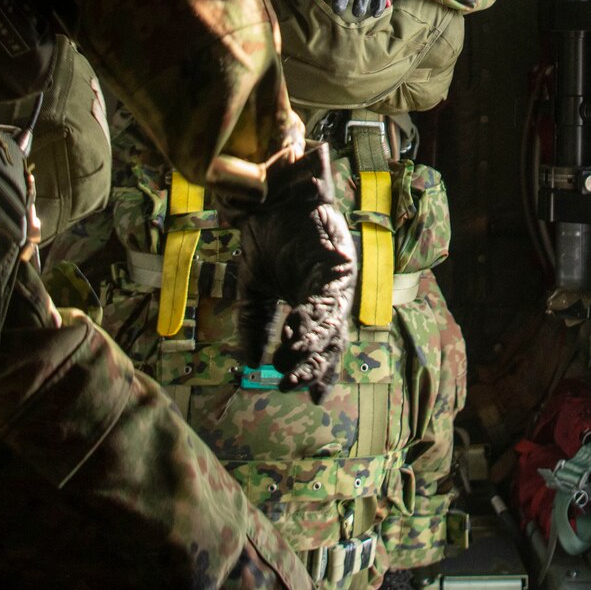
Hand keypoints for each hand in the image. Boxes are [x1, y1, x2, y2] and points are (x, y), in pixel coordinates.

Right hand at [232, 144, 354, 402]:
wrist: (270, 191)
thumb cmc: (268, 234)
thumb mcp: (255, 286)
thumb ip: (256, 323)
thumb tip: (250, 363)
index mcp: (315, 299)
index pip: (322, 343)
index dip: (318, 370)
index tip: (311, 398)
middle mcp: (332, 292)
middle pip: (332, 338)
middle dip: (315, 364)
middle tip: (296, 386)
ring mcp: (338, 277)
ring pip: (332, 321)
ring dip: (312, 346)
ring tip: (292, 364)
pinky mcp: (340, 261)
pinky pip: (327, 297)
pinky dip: (311, 318)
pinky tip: (294, 334)